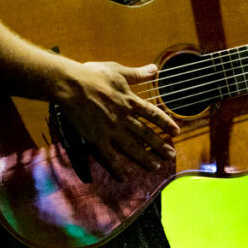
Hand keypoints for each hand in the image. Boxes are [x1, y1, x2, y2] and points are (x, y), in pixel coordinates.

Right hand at [59, 61, 179, 180]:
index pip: (153, 114)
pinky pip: (109, 157)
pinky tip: (124, 177)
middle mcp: (124, 118)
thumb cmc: (93, 75)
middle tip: (171, 155)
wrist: (71, 85)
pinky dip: (117, 168)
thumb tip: (155, 69)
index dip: (165, 123)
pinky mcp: (97, 139)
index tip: (176, 131)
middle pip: (146, 134)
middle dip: (160, 145)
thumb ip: (137, 74)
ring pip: (132, 147)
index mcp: (130, 101)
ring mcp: (111, 130)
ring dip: (145, 158)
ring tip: (156, 167)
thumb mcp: (118, 71)